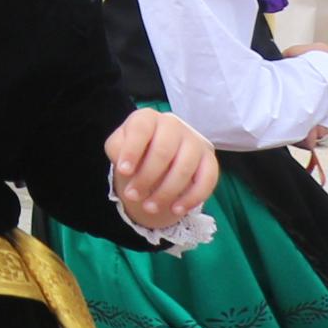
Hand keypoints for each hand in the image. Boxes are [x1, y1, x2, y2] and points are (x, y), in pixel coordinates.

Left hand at [105, 110, 217, 232]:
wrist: (157, 157)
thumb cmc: (134, 149)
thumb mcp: (118, 147)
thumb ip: (118, 151)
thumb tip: (127, 168)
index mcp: (147, 117)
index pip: (141, 129)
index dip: (132, 151)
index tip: (123, 172)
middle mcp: (173, 124)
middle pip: (163, 151)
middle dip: (146, 178)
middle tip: (132, 196)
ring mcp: (194, 140)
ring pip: (185, 168)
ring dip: (166, 192)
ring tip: (150, 208)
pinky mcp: (209, 159)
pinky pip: (208, 179)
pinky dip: (192, 197)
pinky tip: (176, 209)